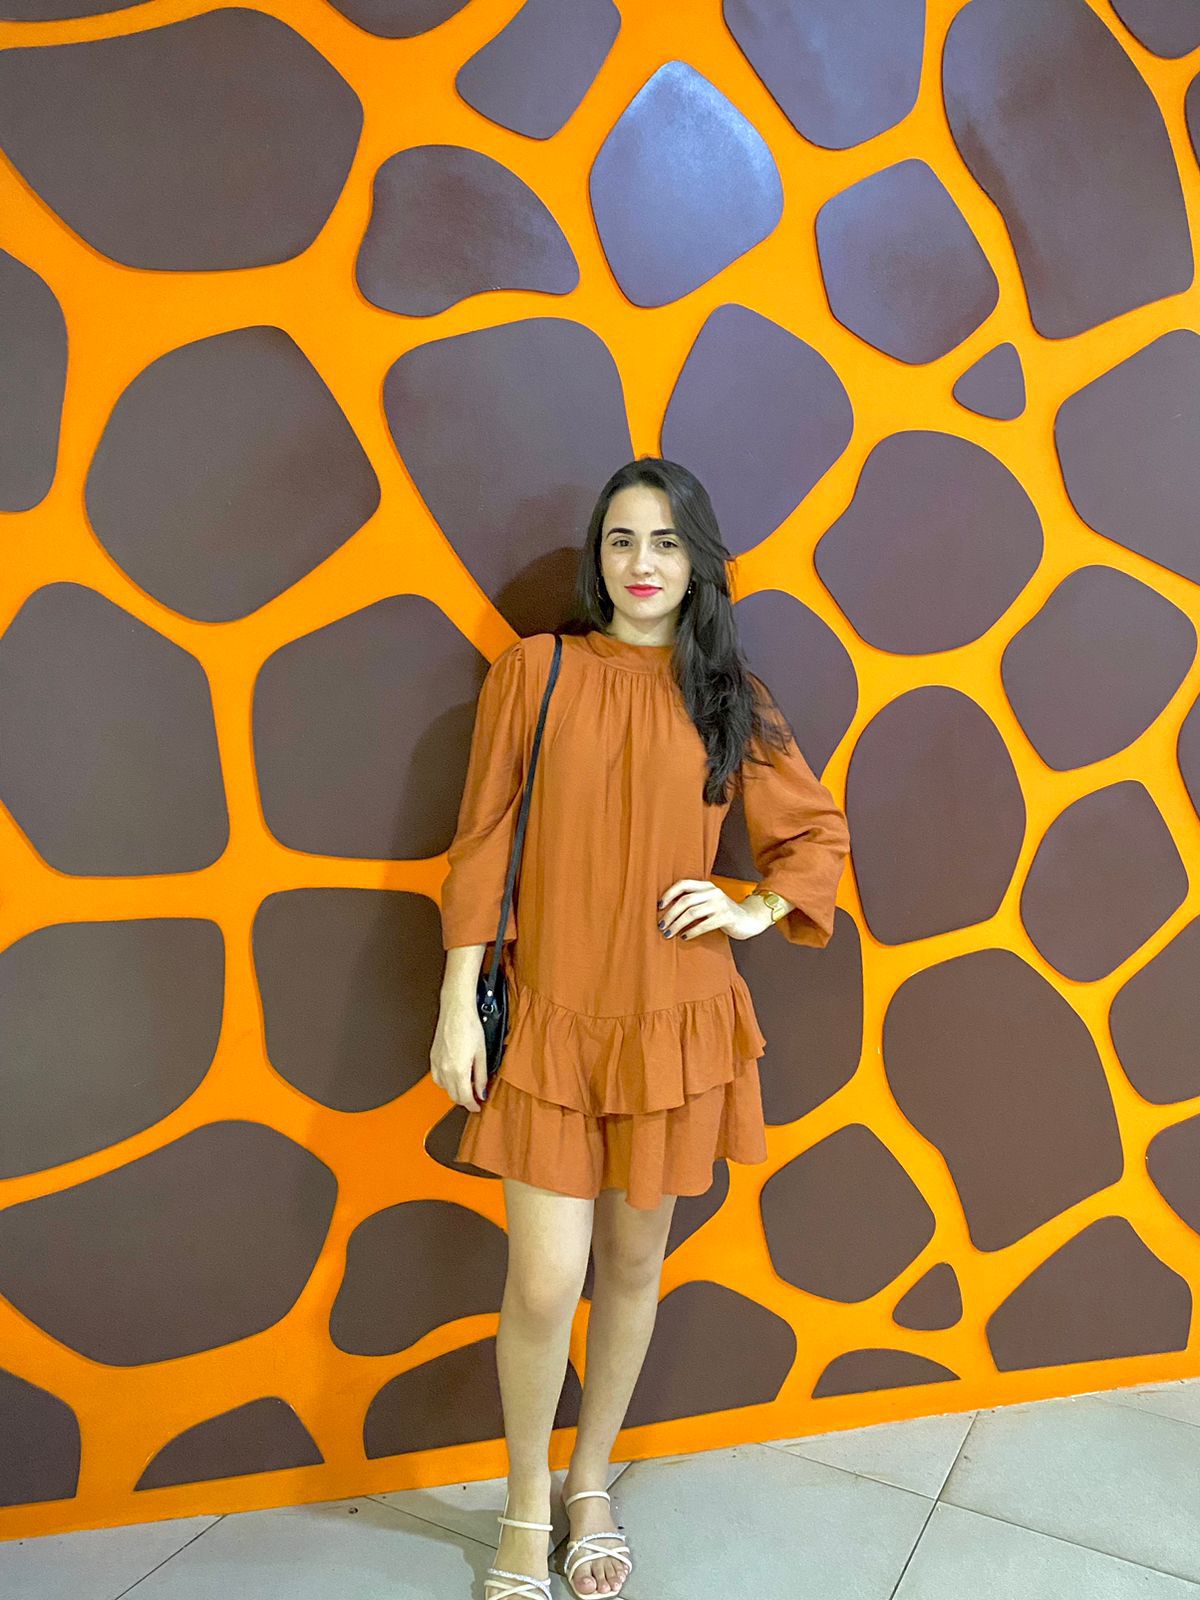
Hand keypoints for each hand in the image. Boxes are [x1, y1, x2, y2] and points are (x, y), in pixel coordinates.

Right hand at [430, 1000, 489, 1110]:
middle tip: (475, 1097)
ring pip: (445, 1088)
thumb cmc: (469, 1027)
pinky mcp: (433, 1058)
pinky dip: (446, 1082)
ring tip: (467, 1085)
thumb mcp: (482, 1054)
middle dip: (465, 1100)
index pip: (464, 1098)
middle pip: (453, 1096)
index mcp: (458, 1070)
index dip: (472, 1105)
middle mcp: (445, 1070)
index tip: (477, 1106)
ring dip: (455, 1091)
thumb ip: (481, 1076)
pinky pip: (437, 1078)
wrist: (456, 1011)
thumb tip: (481, 1091)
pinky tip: (454, 1077)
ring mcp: (437, 1064)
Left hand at [657, 879, 772, 942]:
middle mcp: (713, 892)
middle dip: (670, 914)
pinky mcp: (726, 917)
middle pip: (685, 900)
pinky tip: (684, 937)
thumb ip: (694, 901)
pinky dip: (691, 931)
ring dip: (677, 924)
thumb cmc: (723, 913)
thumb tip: (667, 911)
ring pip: (692, 912)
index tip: (659, 906)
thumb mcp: (709, 902)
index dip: (669, 894)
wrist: (749, 919)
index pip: (684, 884)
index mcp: (707, 886)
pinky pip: (703, 925)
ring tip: (669, 933)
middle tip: (661, 925)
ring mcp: (720, 904)